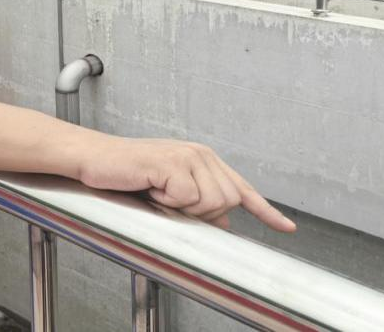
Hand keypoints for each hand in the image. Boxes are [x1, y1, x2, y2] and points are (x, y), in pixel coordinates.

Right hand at [76, 136, 296, 232]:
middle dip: (200, 213)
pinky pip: (186, 198)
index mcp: (204, 160)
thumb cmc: (127, 174)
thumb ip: (198, 204)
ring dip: (181, 207)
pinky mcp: (172, 163)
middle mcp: (201, 155)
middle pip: (228, 201)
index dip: (266, 211)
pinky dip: (166, 202)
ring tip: (157, 193)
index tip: (287, 228)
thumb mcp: (168, 192)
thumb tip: (224, 220)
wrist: (95, 160)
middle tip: (168, 201)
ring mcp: (188, 157)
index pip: (242, 189)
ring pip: (211, 202)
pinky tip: (150, 189)